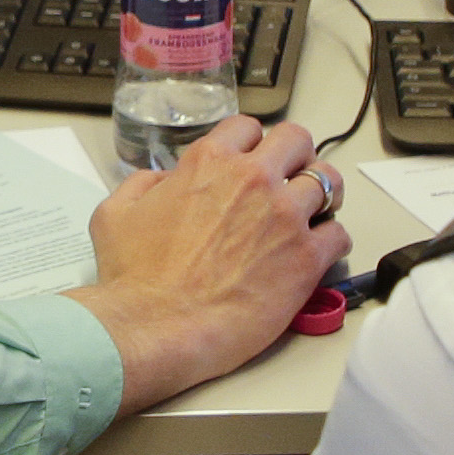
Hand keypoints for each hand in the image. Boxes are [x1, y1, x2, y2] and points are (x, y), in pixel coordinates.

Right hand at [70, 117, 344, 416]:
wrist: (155, 326)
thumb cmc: (132, 278)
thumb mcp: (114, 214)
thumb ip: (143, 184)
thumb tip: (164, 181)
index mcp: (209, 162)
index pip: (248, 128)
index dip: (251, 144)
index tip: (251, 163)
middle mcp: (253, 179)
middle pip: (298, 140)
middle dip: (295, 157)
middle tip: (289, 181)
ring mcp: (285, 216)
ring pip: (329, 182)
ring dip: (321, 196)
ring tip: (313, 214)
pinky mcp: (306, 257)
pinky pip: (339, 234)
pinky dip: (332, 240)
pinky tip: (317, 252)